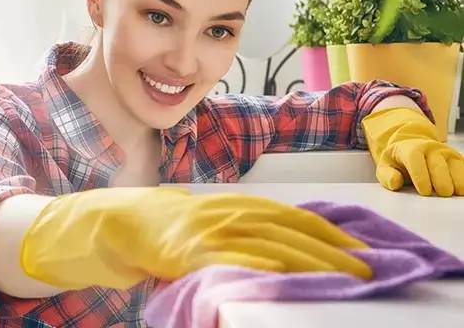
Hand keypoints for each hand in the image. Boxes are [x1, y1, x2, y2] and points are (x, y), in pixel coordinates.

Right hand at [20, 187, 372, 289]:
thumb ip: (242, 228)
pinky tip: (279, 275)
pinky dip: (257, 266)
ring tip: (340, 278)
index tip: (357, 247)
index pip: (291, 216)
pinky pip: (230, 260)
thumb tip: (282, 244)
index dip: (327, 231)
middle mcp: (227, 212)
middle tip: (364, 268)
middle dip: (330, 249)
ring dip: (309, 261)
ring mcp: (209, 230)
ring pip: (269, 244)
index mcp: (234, 203)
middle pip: (289, 229)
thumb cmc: (165, 225)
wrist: (118, 221)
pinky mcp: (190, 251)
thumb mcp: (209, 218)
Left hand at [362, 107, 463, 196]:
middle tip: (443, 194)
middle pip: (438, 164)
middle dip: (441, 179)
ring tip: (456, 193)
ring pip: (455, 165)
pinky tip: (462, 190)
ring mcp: (446, 153)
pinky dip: (463, 179)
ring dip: (457, 180)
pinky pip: (463, 168)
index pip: (415, 160)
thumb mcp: (386, 166)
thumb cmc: (399, 161)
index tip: (424, 191)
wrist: (412, 146)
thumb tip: (395, 182)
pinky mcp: (457, 159)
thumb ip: (387, 175)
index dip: (420, 176)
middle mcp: (431, 148)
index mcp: (411, 149)